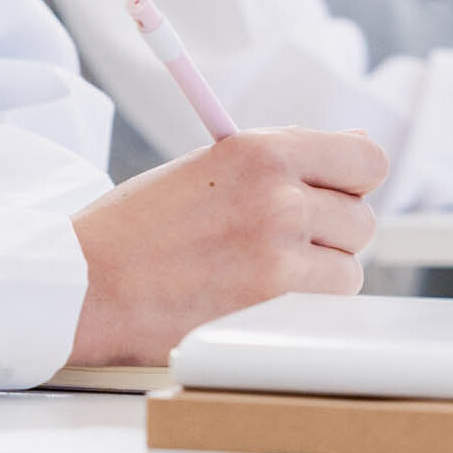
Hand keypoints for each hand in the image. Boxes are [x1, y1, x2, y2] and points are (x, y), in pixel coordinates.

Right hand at [65, 128, 388, 367]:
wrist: (85, 281)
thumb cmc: (138, 226)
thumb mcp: (211, 166)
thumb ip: (285, 158)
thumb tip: (360, 146)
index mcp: (262, 149)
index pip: (367, 160)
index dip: (352, 182)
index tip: (332, 195)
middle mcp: (278, 193)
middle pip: (363, 217)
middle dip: (331, 232)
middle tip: (282, 241)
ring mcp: (278, 250)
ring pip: (351, 266)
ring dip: (319, 273)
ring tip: (264, 272)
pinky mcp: (271, 301)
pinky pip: (327, 303)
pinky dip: (303, 306)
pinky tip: (259, 299)